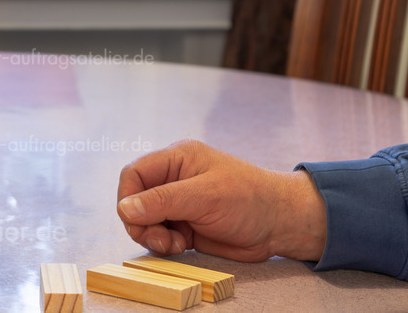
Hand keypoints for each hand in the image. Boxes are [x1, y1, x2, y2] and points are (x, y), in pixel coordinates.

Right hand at [117, 140, 326, 262]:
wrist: (282, 224)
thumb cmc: (249, 199)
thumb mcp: (204, 197)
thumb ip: (163, 201)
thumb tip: (125, 209)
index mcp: (176, 159)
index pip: (134, 174)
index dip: (127, 197)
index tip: (134, 220)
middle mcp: (174, 180)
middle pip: (135, 200)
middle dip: (141, 222)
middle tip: (158, 240)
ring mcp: (179, 204)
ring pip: (145, 221)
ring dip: (153, 236)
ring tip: (174, 245)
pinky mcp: (185, 226)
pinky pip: (160, 235)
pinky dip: (164, 245)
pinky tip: (182, 247)